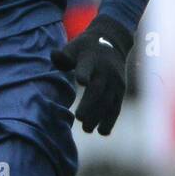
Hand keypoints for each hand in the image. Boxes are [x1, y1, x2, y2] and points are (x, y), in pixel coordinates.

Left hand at [52, 14, 132, 135]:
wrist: (112, 43)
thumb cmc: (85, 49)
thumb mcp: (74, 47)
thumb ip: (64, 56)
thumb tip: (54, 55)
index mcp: (91, 59)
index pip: (87, 67)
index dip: (84, 73)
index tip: (81, 81)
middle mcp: (105, 71)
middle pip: (98, 88)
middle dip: (90, 104)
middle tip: (79, 118)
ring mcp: (115, 82)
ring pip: (108, 100)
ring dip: (99, 116)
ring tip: (86, 129)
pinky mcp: (120, 90)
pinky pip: (116, 106)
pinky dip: (111, 120)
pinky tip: (102, 132)